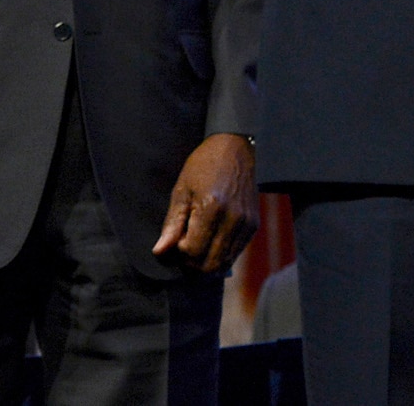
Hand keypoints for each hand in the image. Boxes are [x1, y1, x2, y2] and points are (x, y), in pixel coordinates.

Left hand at [152, 133, 257, 271]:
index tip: (174, 242)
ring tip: (196, 246)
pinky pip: (235, 254)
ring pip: (224, 263)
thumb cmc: (204, 166)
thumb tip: (159, 252)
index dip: (178, 254)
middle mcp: (233, 219)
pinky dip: (221, 255)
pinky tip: (211, 241)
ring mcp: (246, 223)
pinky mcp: (253, 225)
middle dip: (192, 264)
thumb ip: (172, 224)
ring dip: (206, 263)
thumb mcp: (181, 191)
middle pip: (209, 265)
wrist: (235, 148)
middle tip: (183, 250)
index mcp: (211, 208)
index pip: (192, 252)